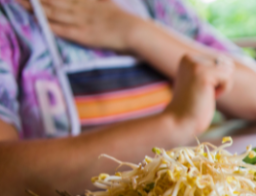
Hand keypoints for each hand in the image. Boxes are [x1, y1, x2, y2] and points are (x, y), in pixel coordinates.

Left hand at [17, 0, 141, 50]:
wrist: (136, 31)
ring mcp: (81, 22)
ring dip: (38, 9)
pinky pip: (64, 30)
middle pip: (55, 2)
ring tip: (23, 5)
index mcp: (89, 3)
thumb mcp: (110, 3)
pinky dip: (51, 25)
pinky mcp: (83, 35)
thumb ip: (101, 0)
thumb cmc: (127, 20)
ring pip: (55, 14)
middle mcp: (82, 10)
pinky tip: (40, 23)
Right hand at [164, 54, 233, 136]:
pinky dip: (223, 90)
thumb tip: (231, 64)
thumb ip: (212, 71)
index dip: (217, 80)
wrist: (179, 121)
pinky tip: (208, 96)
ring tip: (205, 94)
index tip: (201, 90)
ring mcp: (195, 64)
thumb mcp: (202, 83)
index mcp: (188, 58)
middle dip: (222, 82)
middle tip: (204, 93)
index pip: (220, 61)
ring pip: (228, 69)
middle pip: (226, 63)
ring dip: (222, 86)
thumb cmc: (193, 107)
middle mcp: (190, 57)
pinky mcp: (203, 73)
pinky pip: (228, 78)